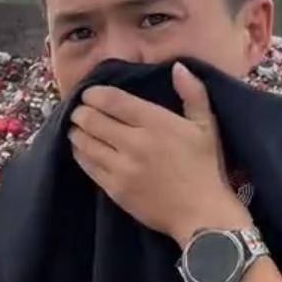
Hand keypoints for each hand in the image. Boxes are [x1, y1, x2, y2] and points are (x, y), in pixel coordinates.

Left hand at [69, 61, 248, 247]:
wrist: (201, 214)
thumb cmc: (205, 167)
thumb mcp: (206, 125)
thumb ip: (193, 93)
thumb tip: (178, 66)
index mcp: (156, 123)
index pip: (113, 101)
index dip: (94, 94)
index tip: (88, 93)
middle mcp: (135, 143)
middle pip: (93, 121)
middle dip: (80, 112)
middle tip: (78, 110)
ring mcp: (122, 168)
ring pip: (86, 144)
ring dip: (76, 132)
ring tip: (75, 127)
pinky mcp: (115, 189)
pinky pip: (89, 167)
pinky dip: (80, 154)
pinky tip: (80, 149)